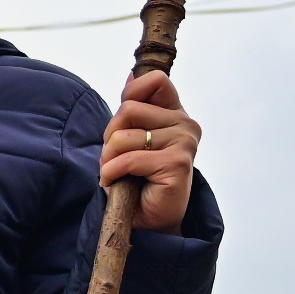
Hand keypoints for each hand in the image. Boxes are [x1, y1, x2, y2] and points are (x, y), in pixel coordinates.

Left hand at [99, 70, 201, 232]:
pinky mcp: (177, 164)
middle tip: (116, 157)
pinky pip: (127, 159)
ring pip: (123, 135)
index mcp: (175, 113)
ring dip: (108, 157)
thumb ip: (133, 107)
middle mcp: (186, 125)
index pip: (156, 80)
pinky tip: (115, 182)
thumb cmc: (137, 177)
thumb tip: (131, 75)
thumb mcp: (131, 137)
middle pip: (128, 109)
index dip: (131, 95)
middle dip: (110, 135)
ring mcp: (184, 144)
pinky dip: (110, 173)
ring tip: (117, 172)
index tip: (124, 122)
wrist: (148, 218)